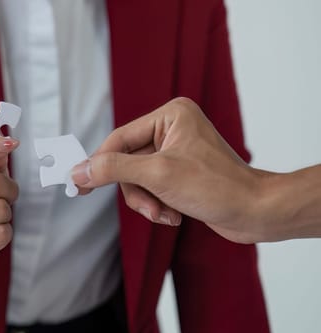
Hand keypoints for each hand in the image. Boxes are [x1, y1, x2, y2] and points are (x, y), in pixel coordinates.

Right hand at [71, 97, 269, 242]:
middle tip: (148, 207)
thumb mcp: (157, 174)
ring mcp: (177, 151)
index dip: (98, 163)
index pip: (119, 139)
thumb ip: (114, 169)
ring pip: (137, 179)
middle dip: (136, 190)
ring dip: (148, 201)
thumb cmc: (216, 187)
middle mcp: (173, 128)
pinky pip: (152, 188)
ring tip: (166, 214)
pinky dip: (158, 205)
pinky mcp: (181, 172)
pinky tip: (174, 214)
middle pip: (127, 162)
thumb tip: (78, 170)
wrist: (256, 213)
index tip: (78, 183)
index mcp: (170, 115)